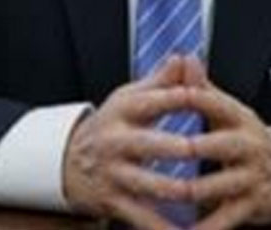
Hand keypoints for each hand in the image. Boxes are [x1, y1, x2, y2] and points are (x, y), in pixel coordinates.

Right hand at [61, 56, 197, 229]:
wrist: (66, 161)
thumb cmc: (112, 126)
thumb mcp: (130, 98)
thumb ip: (162, 81)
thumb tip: (186, 58)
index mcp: (123, 111)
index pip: (152, 101)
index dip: (177, 98)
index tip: (203, 97)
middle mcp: (116, 141)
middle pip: (148, 144)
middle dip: (173, 147)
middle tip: (198, 148)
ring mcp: (114, 173)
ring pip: (147, 184)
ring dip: (175, 191)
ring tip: (200, 193)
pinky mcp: (114, 201)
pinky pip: (142, 217)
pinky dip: (163, 228)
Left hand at [180, 64, 270, 229]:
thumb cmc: (243, 137)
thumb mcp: (227, 111)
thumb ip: (201, 88)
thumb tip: (183, 57)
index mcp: (238, 118)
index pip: (214, 102)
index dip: (193, 97)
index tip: (169, 95)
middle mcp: (247, 145)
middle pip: (221, 144)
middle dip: (196, 146)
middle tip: (172, 148)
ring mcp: (250, 176)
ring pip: (220, 184)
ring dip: (193, 190)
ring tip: (167, 192)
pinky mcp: (251, 204)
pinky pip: (225, 218)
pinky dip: (204, 227)